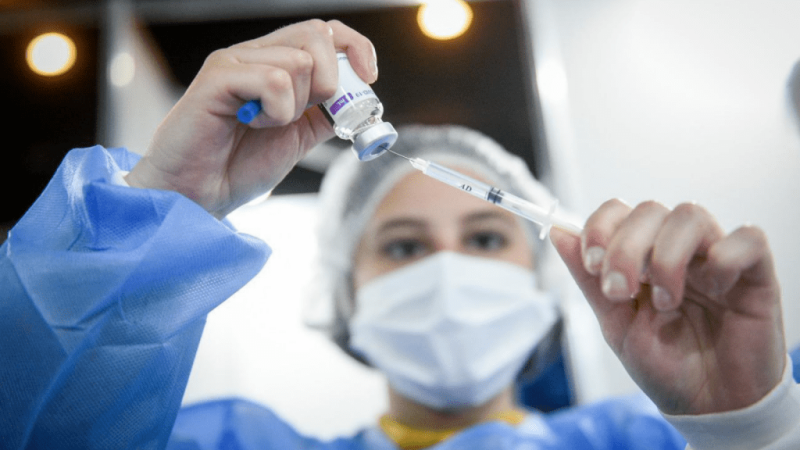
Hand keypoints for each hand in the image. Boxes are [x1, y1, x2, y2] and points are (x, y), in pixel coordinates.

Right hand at [125, 20, 377, 217]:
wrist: (197, 194)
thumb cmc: (236, 166)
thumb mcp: (297, 138)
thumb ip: (324, 115)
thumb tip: (357, 102)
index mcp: (275, 64)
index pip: (325, 30)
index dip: (355, 47)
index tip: (370, 76)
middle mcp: (255, 54)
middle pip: (317, 35)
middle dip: (329, 82)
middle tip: (305, 115)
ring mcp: (235, 61)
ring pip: (299, 62)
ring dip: (295, 107)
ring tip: (264, 125)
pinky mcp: (218, 76)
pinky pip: (274, 80)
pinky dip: (275, 112)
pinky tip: (252, 123)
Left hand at [550, 199, 785, 414]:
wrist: (709, 408)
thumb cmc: (666, 366)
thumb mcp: (616, 325)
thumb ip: (589, 280)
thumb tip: (559, 234)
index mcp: (642, 257)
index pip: (619, 211)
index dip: (600, 226)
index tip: (592, 262)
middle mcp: (677, 249)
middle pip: (650, 210)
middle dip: (625, 247)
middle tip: (621, 290)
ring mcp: (715, 257)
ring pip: (690, 215)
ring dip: (667, 257)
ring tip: (665, 302)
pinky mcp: (756, 273)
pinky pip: (748, 238)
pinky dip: (725, 257)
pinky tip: (716, 291)